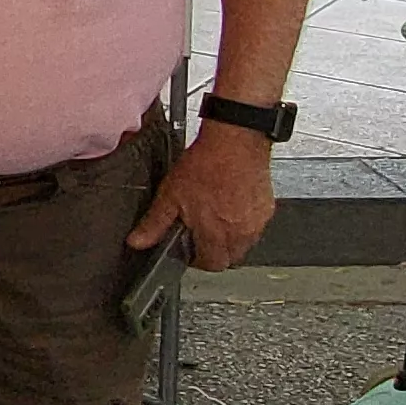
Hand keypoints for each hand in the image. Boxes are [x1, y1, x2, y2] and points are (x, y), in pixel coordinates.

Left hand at [132, 121, 276, 269]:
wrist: (236, 139)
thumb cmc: (207, 163)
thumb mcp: (170, 194)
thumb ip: (155, 223)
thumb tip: (138, 241)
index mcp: (215, 234)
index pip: (212, 265)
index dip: (199, 260)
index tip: (192, 249)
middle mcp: (240, 232)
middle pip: (230, 258)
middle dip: (215, 252)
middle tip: (202, 234)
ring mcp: (256, 221)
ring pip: (244, 244)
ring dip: (230, 238)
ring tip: (216, 217)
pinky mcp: (267, 208)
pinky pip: (256, 226)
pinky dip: (244, 222)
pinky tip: (232, 205)